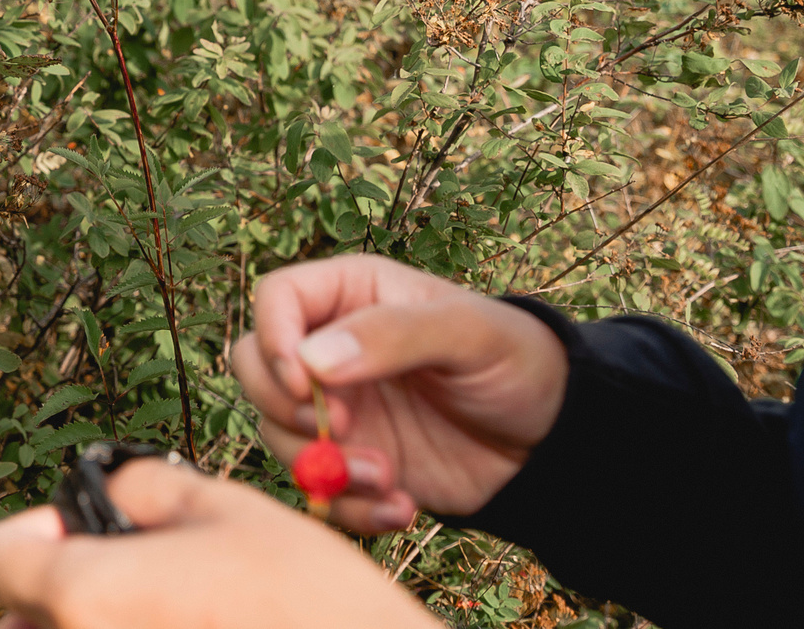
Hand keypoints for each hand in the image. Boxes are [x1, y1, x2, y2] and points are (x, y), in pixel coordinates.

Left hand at [0, 457, 438, 628]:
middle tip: (133, 582)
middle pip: (20, 623)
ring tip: (168, 613)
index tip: (68, 536)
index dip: (24, 539)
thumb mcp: (229, 510)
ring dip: (91, 626)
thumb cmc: (311, 603)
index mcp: (87, 597)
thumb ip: (143, 491)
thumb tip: (105, 496)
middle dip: (57, 596)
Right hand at [229, 254, 567, 534]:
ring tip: (388, 477)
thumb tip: (311, 359)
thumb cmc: (515, 360)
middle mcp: (330, 349)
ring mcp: (337, 408)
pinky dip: (350, 508)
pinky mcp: (351, 462)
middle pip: (253, 368)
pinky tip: (402, 507)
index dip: (274, 339)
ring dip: (323, 467)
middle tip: (341, 430)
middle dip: (286, 409)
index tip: (306, 384)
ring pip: (277, 434)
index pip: (276, 300)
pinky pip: (317, 489)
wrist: (549, 438)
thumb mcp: (467, 333)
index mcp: (352, 295)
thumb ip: (392, 335)